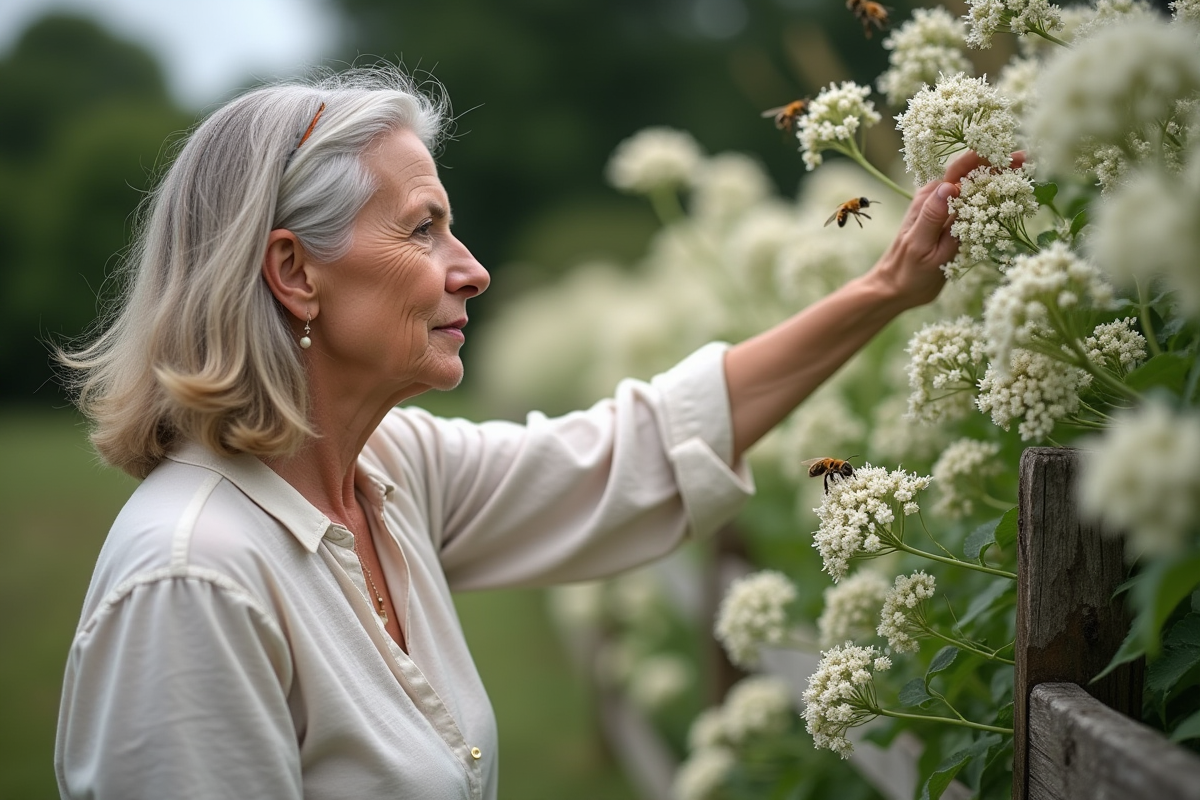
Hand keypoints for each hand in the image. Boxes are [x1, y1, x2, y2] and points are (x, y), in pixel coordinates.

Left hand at [869, 150, 1026, 308]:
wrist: (895, 289)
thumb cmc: (907, 271)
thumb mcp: (920, 245)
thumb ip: (933, 216)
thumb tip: (950, 186)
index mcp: (929, 200)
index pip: (959, 170)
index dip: (985, 158)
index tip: (1011, 155)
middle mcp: (936, 199)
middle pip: (970, 174)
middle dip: (997, 164)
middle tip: (1024, 160)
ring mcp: (943, 210)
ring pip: (973, 188)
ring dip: (996, 180)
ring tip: (1022, 174)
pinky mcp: (949, 223)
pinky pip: (972, 206)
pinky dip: (990, 200)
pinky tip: (1007, 198)